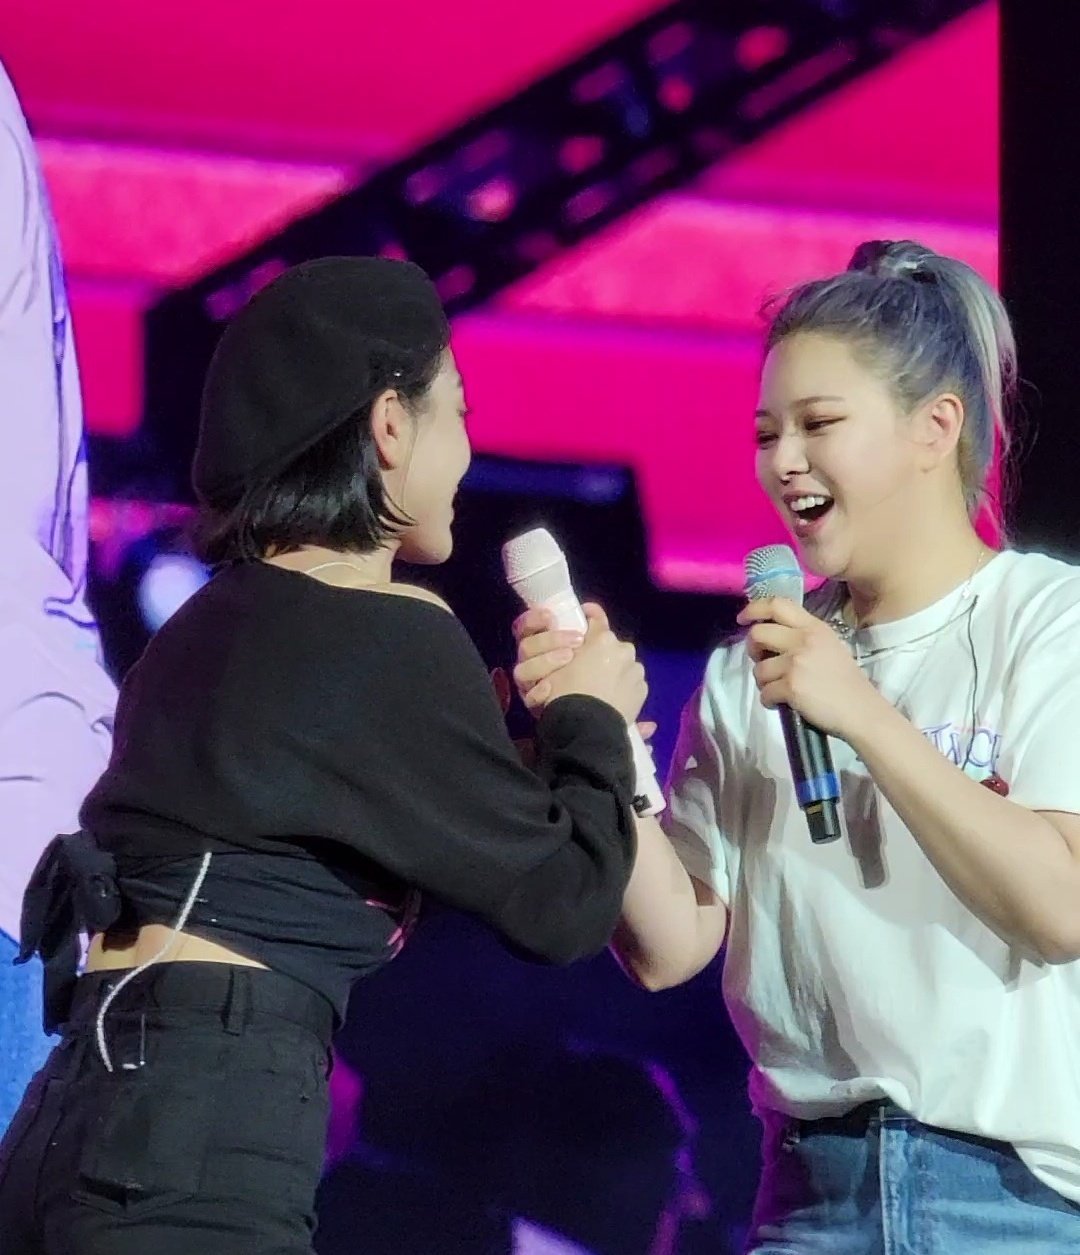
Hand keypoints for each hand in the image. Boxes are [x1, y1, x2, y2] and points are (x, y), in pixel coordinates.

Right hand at [513, 602, 646, 724]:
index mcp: (601, 639)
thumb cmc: (564, 693)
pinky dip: (622, 687)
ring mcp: (635, 670)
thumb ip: (566, 649)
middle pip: (610, 644)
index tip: (586, 614)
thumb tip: (576, 639)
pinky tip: (609, 699)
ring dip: (612, 670)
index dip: (590, 615)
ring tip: (597, 688)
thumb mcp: (553, 668)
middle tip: (586, 667)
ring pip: (623, 664)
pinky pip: (631, 683)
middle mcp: (623, 649)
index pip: (596, 618)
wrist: (587, 727)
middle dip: (600, 652)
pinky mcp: (642, 690)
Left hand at [736, 597, 887, 742]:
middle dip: (753, 650)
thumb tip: (769, 638)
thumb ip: (802, 637)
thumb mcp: (829, 646)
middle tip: (762, 661)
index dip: (754, 609)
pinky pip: (764, 693)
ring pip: (758, 669)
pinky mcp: (791, 686)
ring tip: (779, 689)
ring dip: (764, 682)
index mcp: (814, 627)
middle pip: (758, 634)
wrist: (860, 711)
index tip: (743, 618)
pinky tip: (782, 703)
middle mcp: (804, 640)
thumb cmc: (845, 681)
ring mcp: (796, 663)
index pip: (778, 604)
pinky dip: (769, 701)